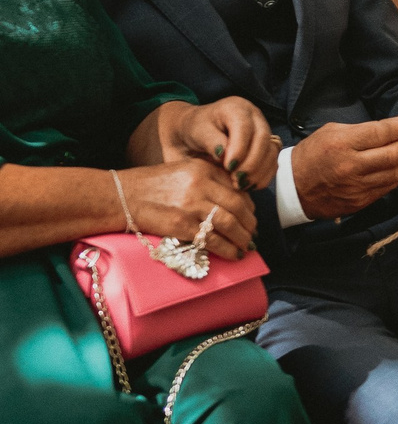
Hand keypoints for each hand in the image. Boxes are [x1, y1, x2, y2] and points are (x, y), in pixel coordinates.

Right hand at [117, 158, 260, 259]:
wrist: (118, 196)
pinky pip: (213, 240)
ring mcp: (191, 205)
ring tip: (246, 246)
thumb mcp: (182, 171)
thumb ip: (208, 181)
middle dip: (250, 223)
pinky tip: (235, 254)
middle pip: (239, 206)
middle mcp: (200, 184)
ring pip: (230, 223)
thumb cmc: (149, 186)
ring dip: (243, 238)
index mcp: (203, 169)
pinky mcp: (181, 225)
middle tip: (252, 234)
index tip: (250, 216)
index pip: (238, 188)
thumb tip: (235, 202)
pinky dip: (228, 249)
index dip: (249, 206)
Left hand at [168, 97, 279, 189]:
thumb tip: (224, 155)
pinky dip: (264, 176)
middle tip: (237, 179)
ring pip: (272, 152)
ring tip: (241, 184)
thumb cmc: (196, 129)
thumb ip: (211, 141)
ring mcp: (264, 131)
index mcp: (236, 108)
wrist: (198, 133)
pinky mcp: (267, 147)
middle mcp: (255, 117)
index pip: (245, 127)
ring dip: (259, 171)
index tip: (228, 167)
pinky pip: (273, 162)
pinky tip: (250, 184)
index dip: (240, 148)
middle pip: (263, 139)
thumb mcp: (197, 131)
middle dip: (251, 162)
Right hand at [293, 115, 397, 218]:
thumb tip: (391, 129)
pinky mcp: (361, 201)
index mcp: (342, 143)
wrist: (293, 188)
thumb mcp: (331, 132)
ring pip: (395, 172)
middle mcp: (352, 166)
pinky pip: (388, 186)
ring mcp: (357, 186)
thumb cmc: (312, 154)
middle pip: (394, 153)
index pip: (382, 132)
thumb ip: (361, 130)